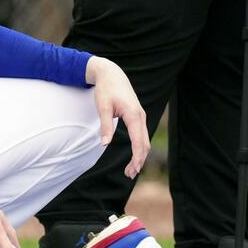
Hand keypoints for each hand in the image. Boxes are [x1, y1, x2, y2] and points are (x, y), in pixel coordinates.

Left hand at [85, 56, 149, 178]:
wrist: (112, 74)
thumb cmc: (106, 89)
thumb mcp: (103, 107)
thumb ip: (105, 126)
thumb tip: (105, 144)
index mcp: (133, 114)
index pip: (138, 141)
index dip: (136, 157)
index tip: (132, 170)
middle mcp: (140, 116)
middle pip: (145, 143)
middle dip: (139, 160)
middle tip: (129, 174)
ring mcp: (140, 116)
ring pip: (145, 140)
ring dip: (140, 155)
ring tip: (130, 169)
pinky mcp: (137, 116)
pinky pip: (142, 135)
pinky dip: (139, 147)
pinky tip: (134, 155)